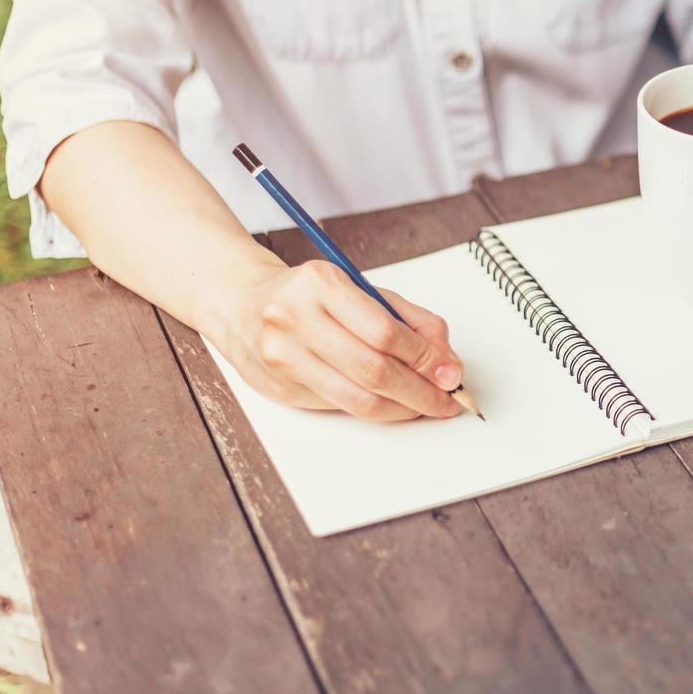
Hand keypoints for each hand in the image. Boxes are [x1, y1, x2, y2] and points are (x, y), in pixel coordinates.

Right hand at [202, 258, 463, 420]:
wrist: (241, 304)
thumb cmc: (309, 295)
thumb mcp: (361, 289)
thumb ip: (409, 319)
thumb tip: (445, 360)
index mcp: (321, 285)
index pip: (385, 332)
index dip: (425, 358)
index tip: (451, 373)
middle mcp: (296, 320)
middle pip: (373, 370)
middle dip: (420, 391)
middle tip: (447, 399)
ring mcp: (283, 357)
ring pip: (357, 398)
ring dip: (402, 408)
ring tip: (426, 406)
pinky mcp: (280, 388)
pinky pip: (340, 406)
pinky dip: (375, 409)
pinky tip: (393, 403)